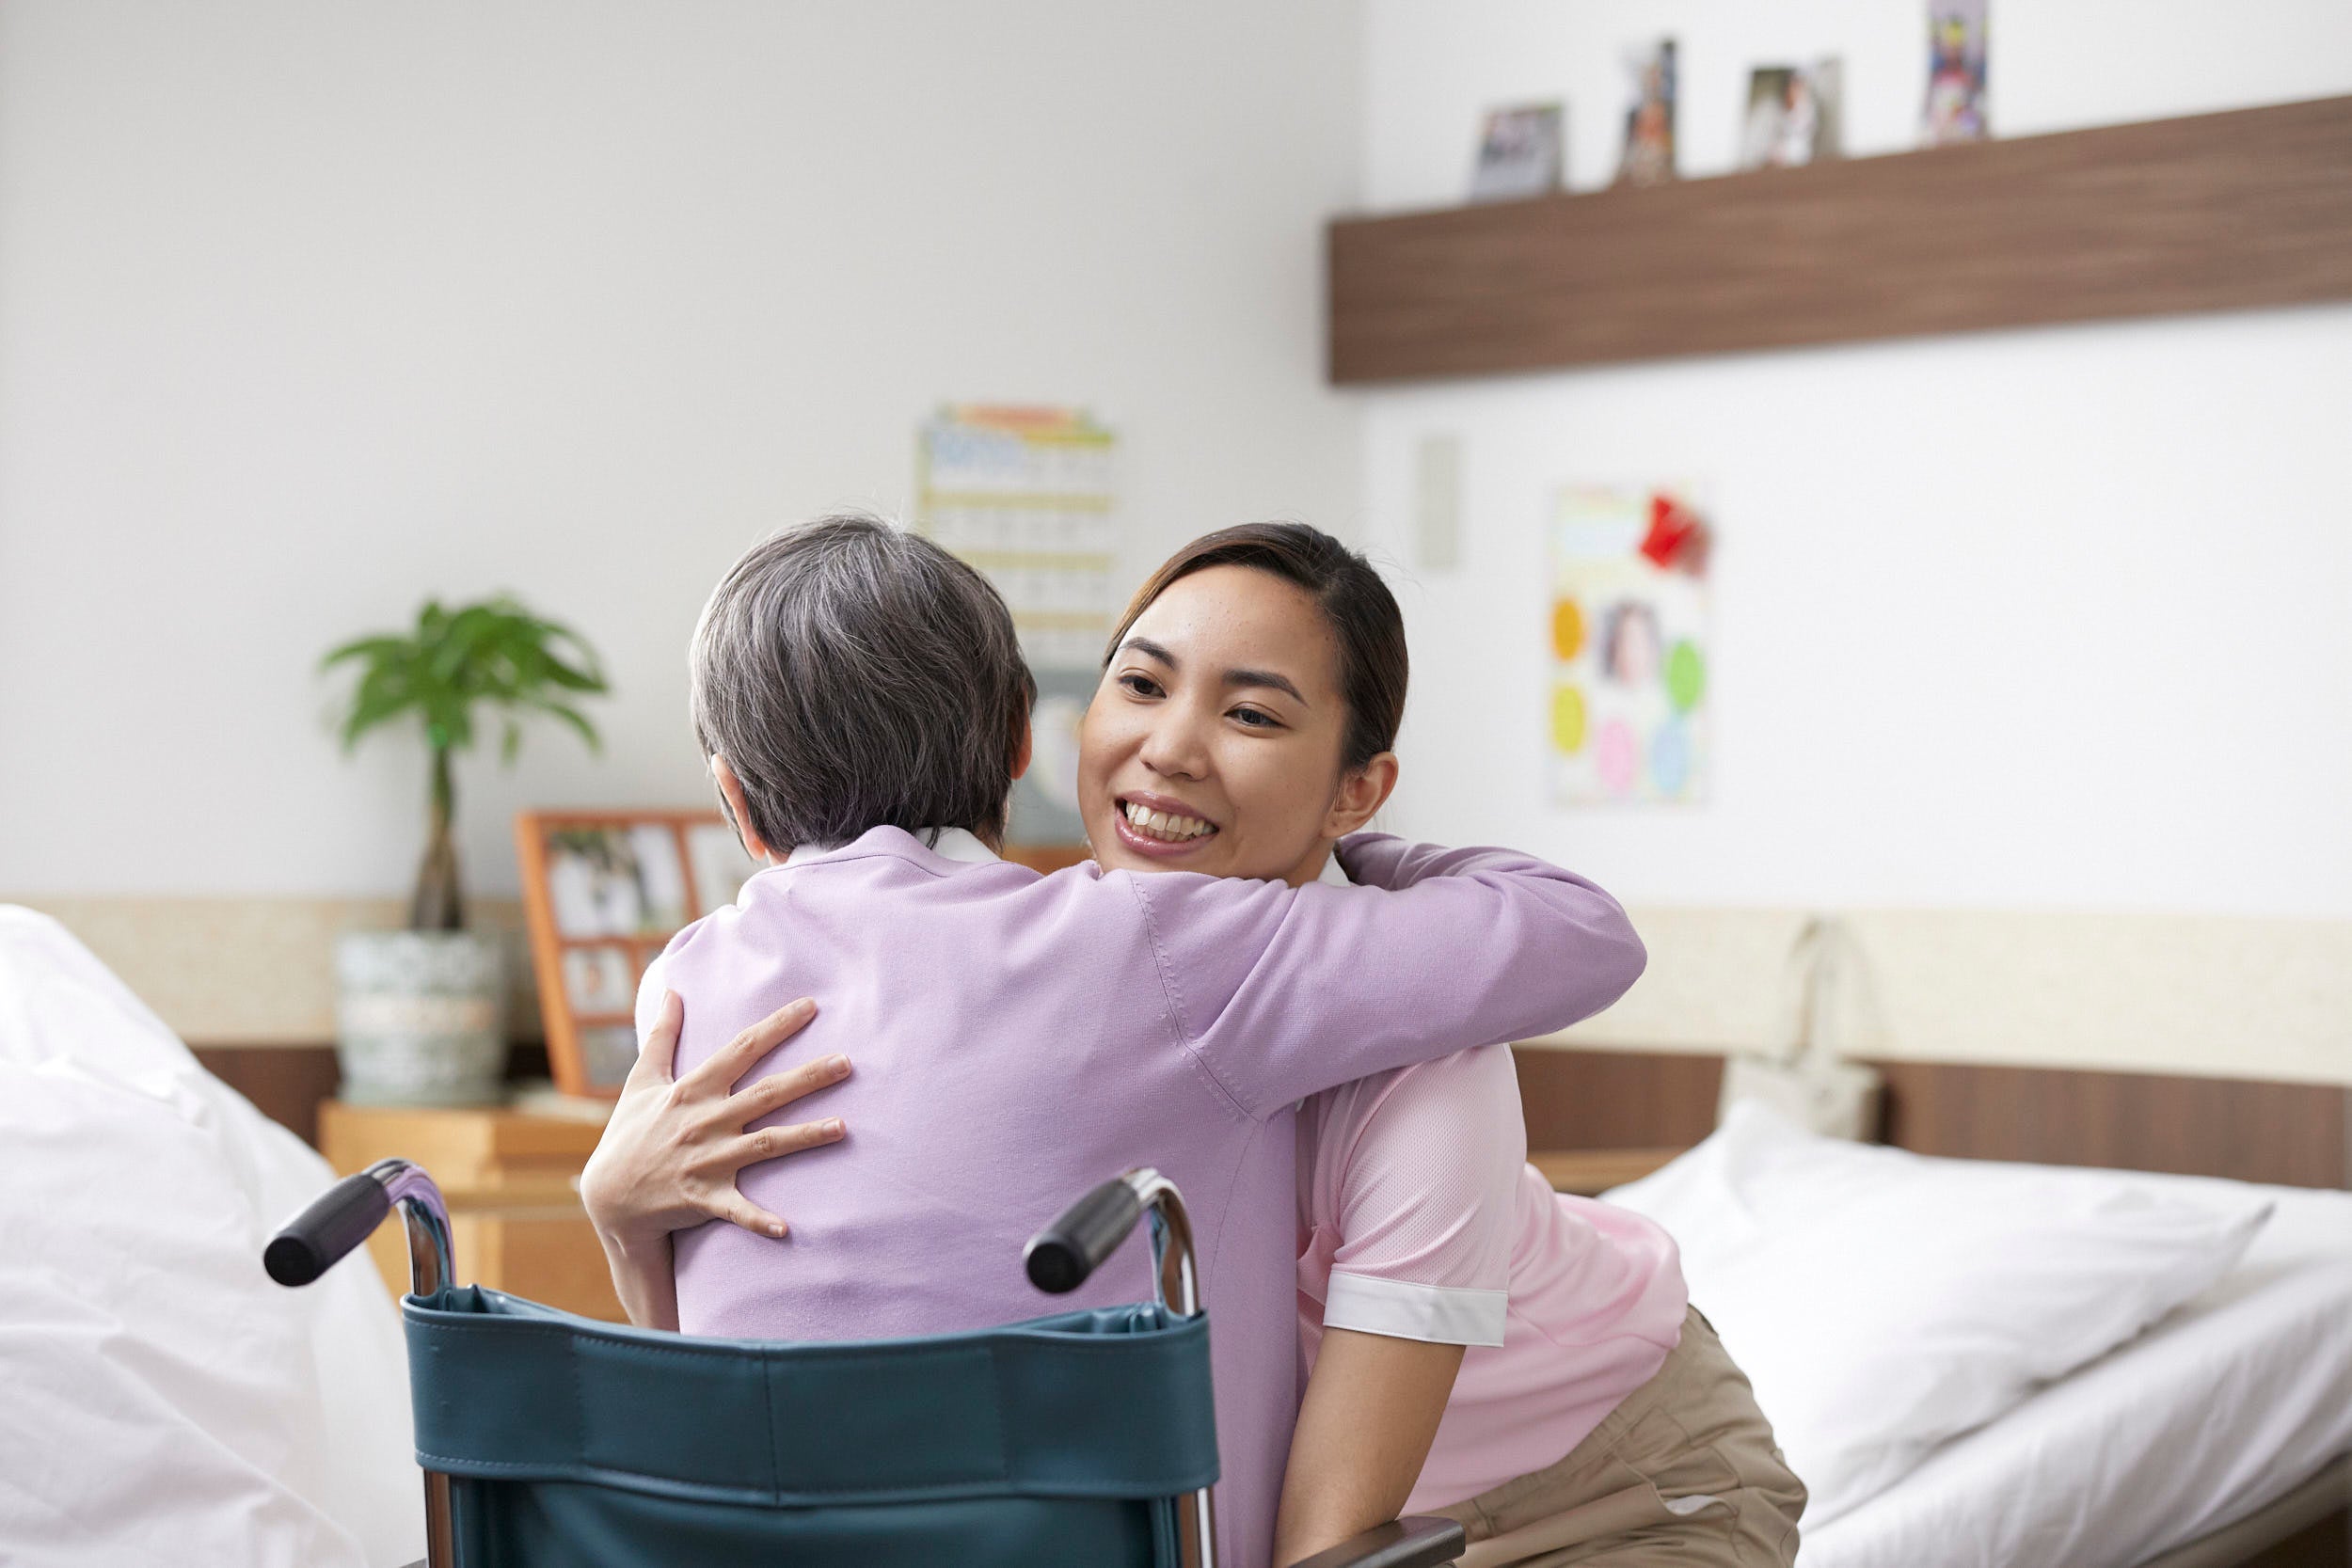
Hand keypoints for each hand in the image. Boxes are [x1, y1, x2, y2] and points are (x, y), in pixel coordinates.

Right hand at [579, 991, 849, 1251]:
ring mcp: (707, 1160)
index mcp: (693, 1090)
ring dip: (804, 1137)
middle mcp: (705, 1121)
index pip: (741, 1049)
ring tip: (843, 1128)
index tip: (811, 1006)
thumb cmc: (629, 1133)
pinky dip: (759, 1219)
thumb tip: (672, 991)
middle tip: (847, 1062)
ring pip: (765, 1145)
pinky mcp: (704, 1197)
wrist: (608, 1196)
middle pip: (765, 1094)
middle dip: (807, 1078)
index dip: (776, 1027)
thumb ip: (661, 1035)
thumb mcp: (641, 1080)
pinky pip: (737, 1209)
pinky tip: (787, 1228)